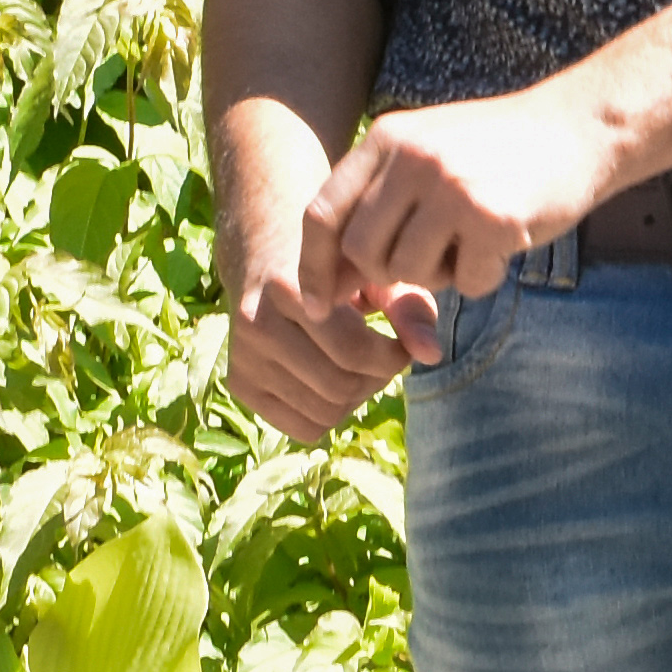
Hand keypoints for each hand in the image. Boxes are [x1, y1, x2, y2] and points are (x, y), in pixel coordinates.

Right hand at [221, 177, 428, 445]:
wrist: (267, 244)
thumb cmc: (333, 256)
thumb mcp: (373, 268)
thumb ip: (407, 306)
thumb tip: (432, 354)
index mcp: (288, 287)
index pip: (353, 352)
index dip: (393, 356)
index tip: (404, 343)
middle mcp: (256, 323)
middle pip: (339, 387)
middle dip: (376, 378)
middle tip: (388, 356)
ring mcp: (242, 356)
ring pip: (323, 413)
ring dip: (356, 397)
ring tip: (364, 364)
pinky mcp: (238, 382)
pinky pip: (302, 427)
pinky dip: (330, 412)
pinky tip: (335, 375)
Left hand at [305, 83, 621, 308]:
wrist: (584, 125)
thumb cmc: (500, 147)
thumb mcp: (428, 150)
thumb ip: (380, 198)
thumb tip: (332, 282)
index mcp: (388, 137)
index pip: (323, 213)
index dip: (315, 267)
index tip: (319, 305)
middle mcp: (413, 158)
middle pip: (362, 251)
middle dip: (388, 273)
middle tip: (432, 258)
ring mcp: (453, 187)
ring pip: (408, 272)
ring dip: (440, 274)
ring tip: (473, 241)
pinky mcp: (493, 218)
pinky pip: (465, 283)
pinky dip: (484, 276)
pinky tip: (507, 242)